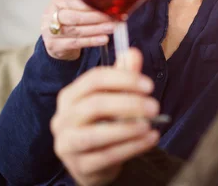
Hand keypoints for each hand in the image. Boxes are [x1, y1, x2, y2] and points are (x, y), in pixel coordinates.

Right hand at [41, 0, 116, 60]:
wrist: (56, 38)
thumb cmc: (69, 20)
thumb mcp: (74, 8)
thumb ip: (87, 5)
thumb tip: (109, 6)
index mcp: (57, 2)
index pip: (74, 2)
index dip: (91, 5)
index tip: (106, 7)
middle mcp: (50, 16)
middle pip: (74, 17)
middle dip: (95, 18)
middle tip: (111, 18)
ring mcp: (50, 32)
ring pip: (76, 31)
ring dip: (96, 30)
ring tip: (111, 28)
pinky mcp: (54, 46)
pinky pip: (76, 43)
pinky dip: (91, 41)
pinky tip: (103, 39)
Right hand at [51, 48, 160, 185]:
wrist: (94, 163)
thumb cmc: (103, 123)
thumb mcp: (115, 98)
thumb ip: (124, 76)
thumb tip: (133, 52)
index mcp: (70, 96)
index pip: (94, 79)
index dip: (123, 79)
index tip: (149, 85)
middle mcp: (63, 118)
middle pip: (94, 105)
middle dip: (128, 104)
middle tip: (154, 106)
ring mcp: (67, 144)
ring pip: (95, 135)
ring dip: (127, 129)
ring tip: (150, 125)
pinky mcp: (79, 167)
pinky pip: (106, 157)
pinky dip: (131, 147)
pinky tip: (150, 139)